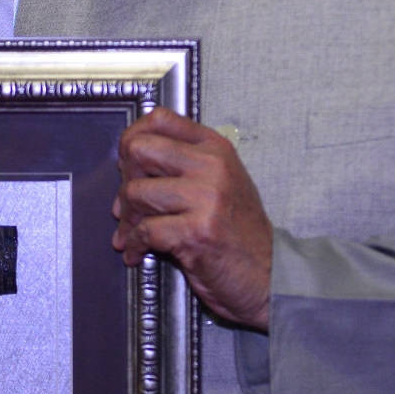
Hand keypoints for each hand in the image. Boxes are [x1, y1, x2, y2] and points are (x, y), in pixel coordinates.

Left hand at [113, 107, 273, 328]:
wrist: (270, 274)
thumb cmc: (240, 233)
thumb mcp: (222, 183)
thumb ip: (184, 165)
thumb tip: (129, 166)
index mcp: (216, 148)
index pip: (160, 119)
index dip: (133, 138)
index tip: (128, 163)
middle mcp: (212, 166)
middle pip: (139, 151)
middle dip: (124, 180)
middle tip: (129, 204)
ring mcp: (206, 198)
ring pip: (136, 192)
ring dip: (127, 219)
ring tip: (131, 234)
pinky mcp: (196, 232)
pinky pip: (144, 230)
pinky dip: (134, 245)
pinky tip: (137, 252)